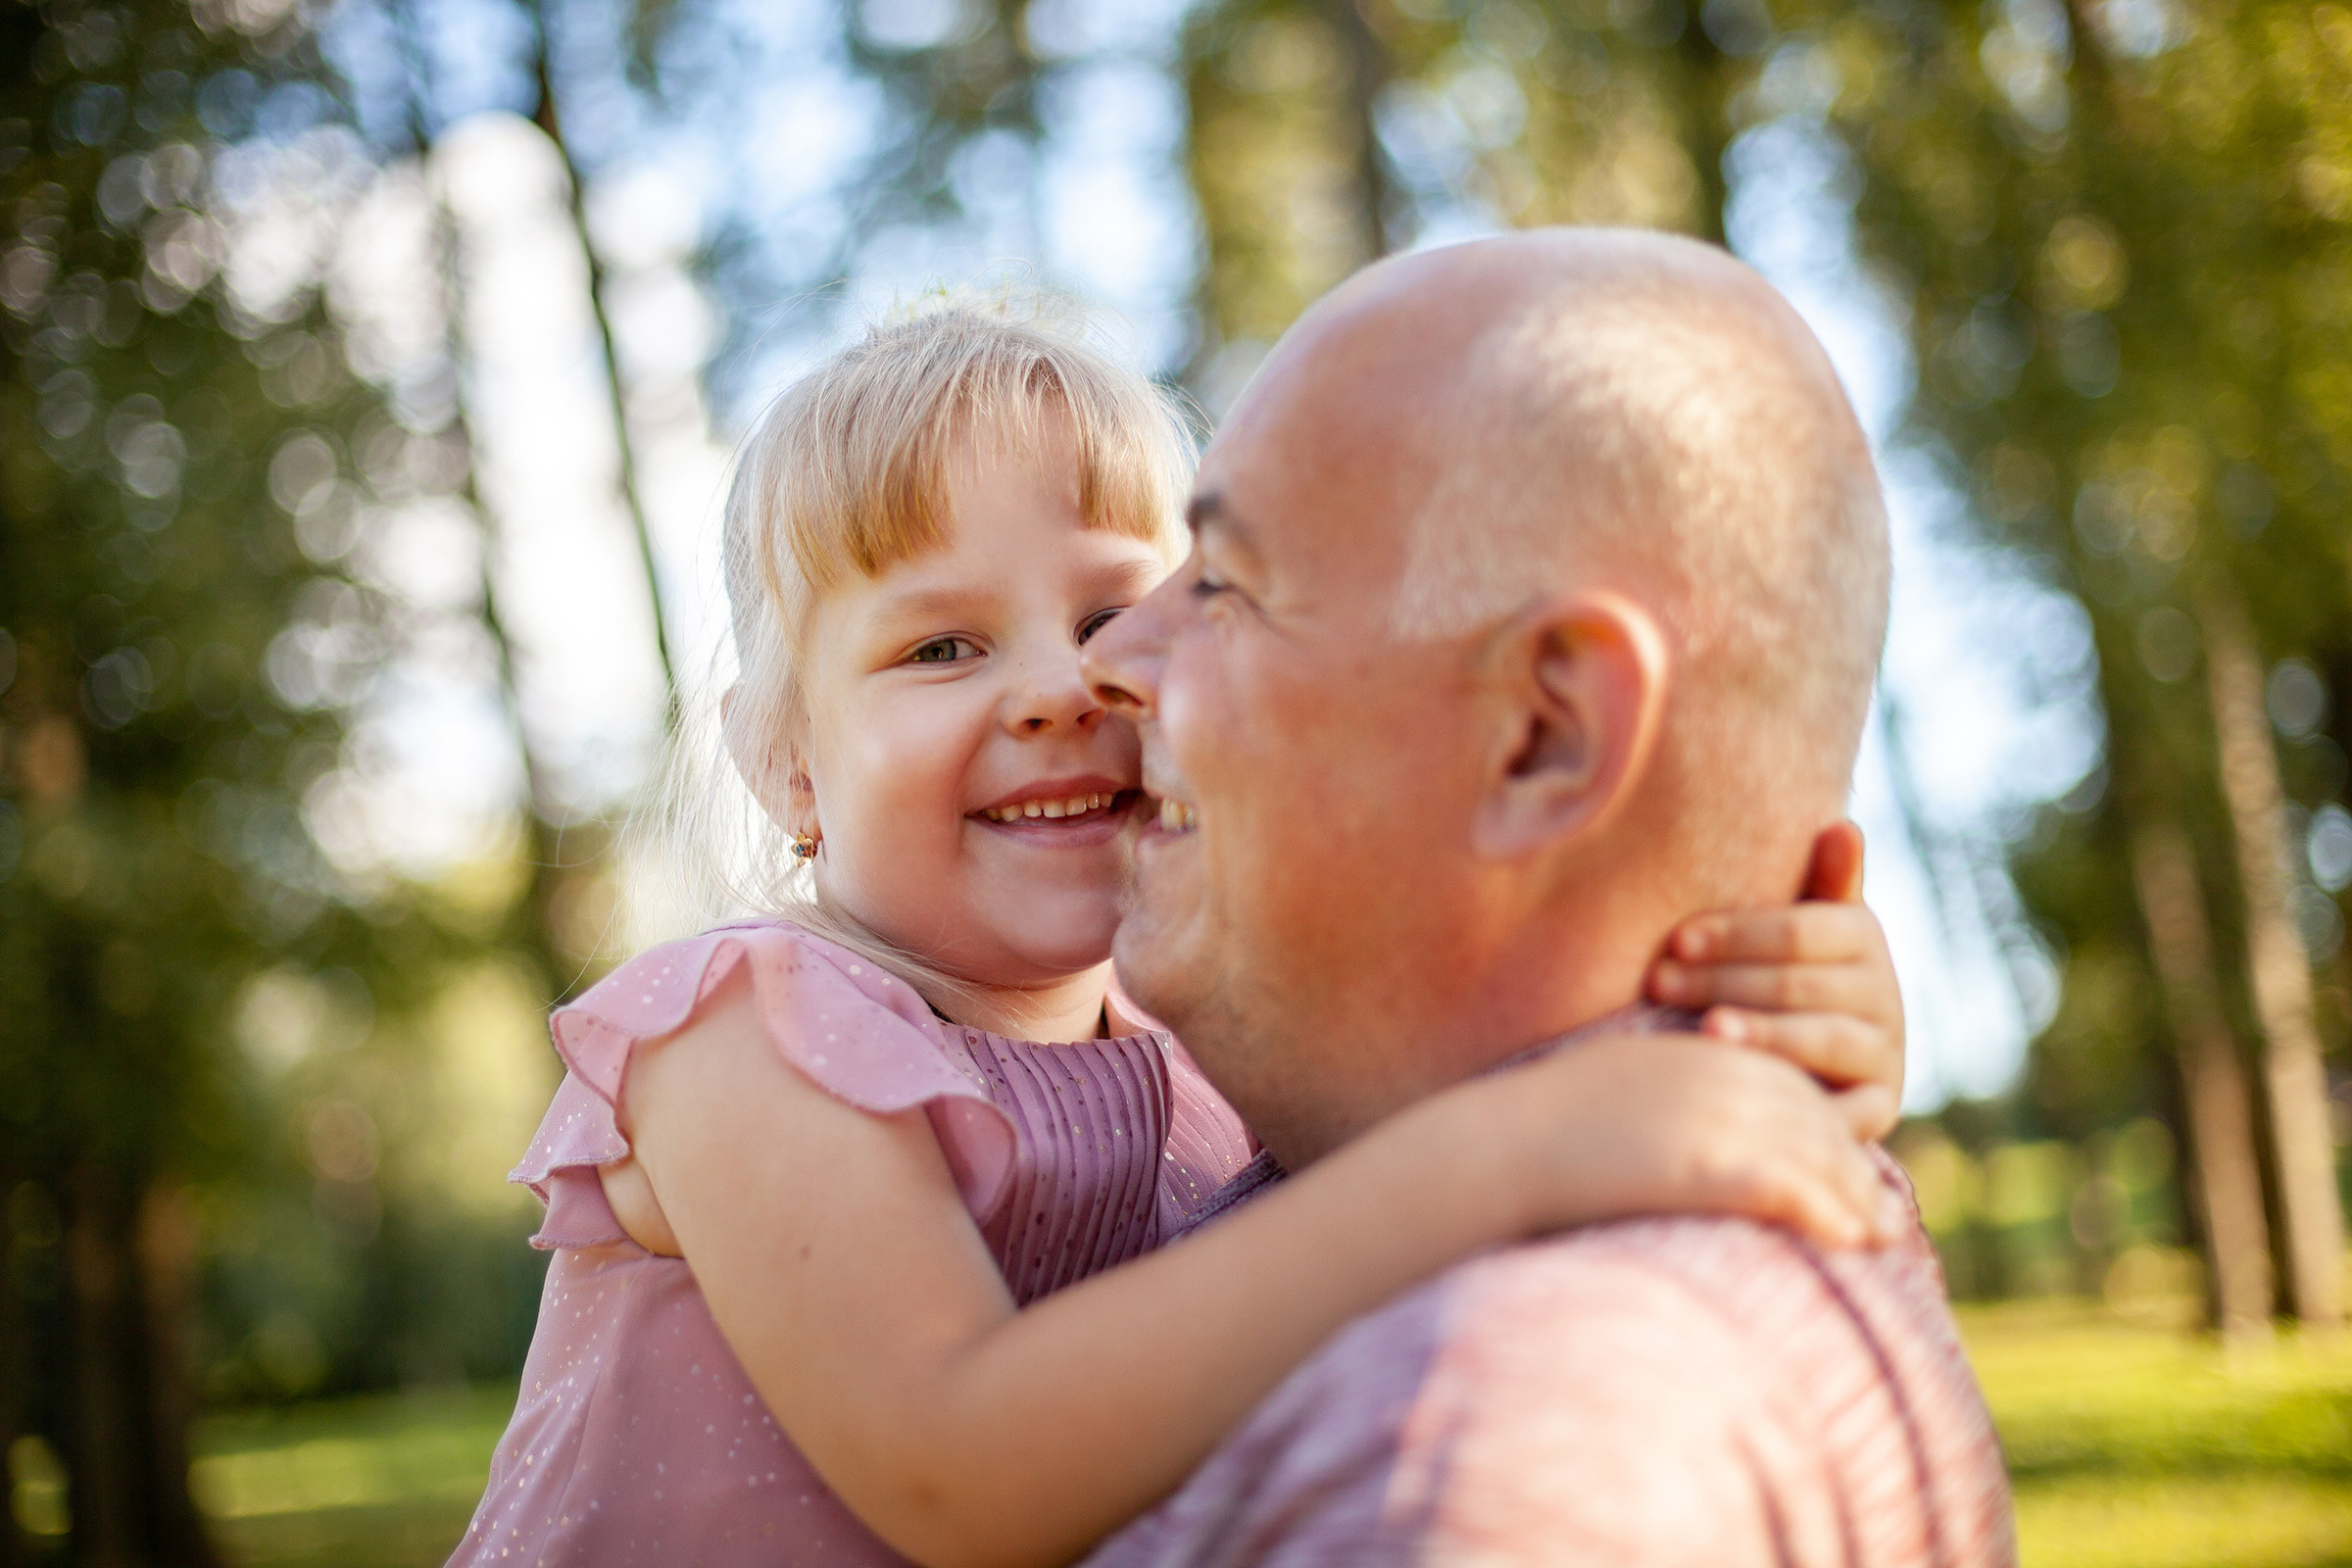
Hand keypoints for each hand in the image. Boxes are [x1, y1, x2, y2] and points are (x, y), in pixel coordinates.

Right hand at [1497, 1033, 1899, 1248]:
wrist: (1505, 1142)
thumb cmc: (1543, 1124)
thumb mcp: (1620, 1083)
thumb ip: (1666, 1091)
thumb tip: (1683, 1128)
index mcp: (1701, 1051)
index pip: (1789, 1087)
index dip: (1828, 1131)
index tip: (1855, 1170)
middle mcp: (1720, 1075)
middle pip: (1813, 1120)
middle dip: (1855, 1170)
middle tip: (1887, 1216)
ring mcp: (1716, 1117)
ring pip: (1812, 1155)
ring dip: (1856, 1200)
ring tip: (1882, 1239)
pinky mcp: (1706, 1162)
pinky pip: (1786, 1188)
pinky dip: (1826, 1214)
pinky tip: (1849, 1242)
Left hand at [1643, 822, 1904, 1139]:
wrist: (1810, 1061)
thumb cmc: (1777, 974)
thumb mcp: (1791, 926)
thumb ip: (1816, 882)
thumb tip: (1842, 825)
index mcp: (1863, 937)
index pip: (1797, 930)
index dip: (1735, 934)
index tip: (1676, 940)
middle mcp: (1886, 994)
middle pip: (1798, 983)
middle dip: (1722, 981)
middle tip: (1658, 983)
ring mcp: (1885, 1053)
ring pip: (1821, 1037)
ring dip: (1760, 1033)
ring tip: (1704, 1033)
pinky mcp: (1879, 1108)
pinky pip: (1843, 1107)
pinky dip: (1799, 1101)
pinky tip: (1751, 1094)